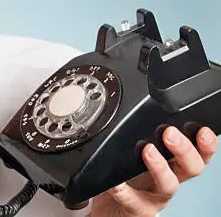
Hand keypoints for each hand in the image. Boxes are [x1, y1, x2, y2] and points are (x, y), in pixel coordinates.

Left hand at [91, 126, 217, 216]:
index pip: (198, 154)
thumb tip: (144, 112)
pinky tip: (115, 182)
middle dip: (184, 149)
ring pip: (168, 185)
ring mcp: (155, 197)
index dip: (205, 144)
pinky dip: (122, 190)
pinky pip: (132, 201)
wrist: (113, 210)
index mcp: (173, 165)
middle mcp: (169, 180)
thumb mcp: (141, 157)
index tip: (202, 130)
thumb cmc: (129, 179)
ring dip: (159, 166)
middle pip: (191, 168)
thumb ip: (145, 138)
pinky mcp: (138, 210)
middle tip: (170, 133)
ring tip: (147, 150)